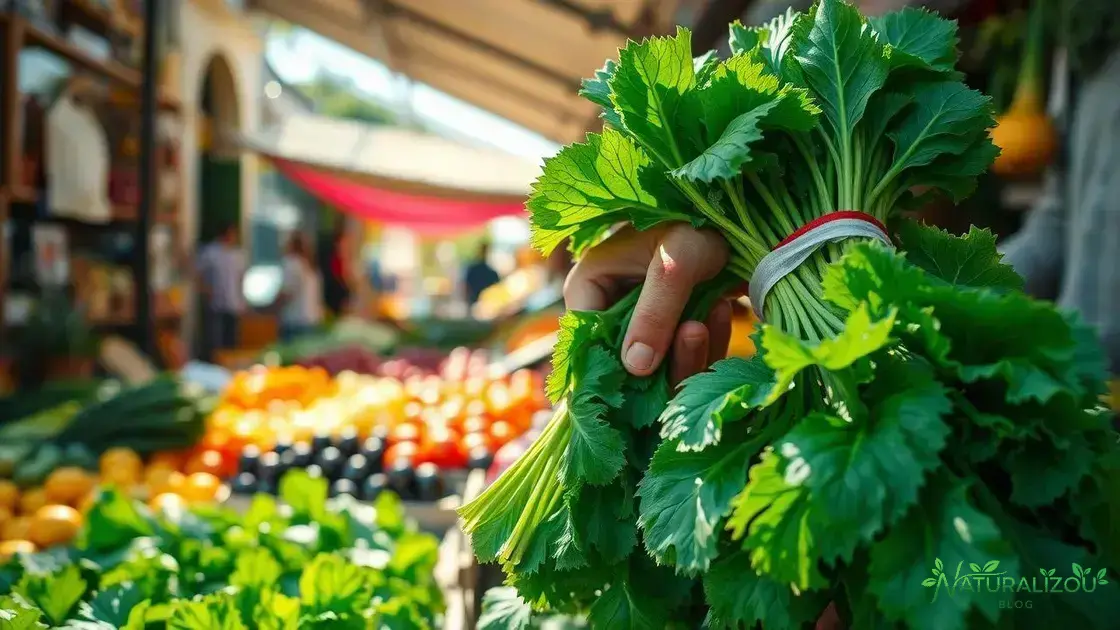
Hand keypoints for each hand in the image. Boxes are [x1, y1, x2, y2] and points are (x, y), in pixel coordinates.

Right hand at [563, 224, 733, 384]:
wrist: (732, 219)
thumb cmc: (694, 225)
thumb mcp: (675, 263)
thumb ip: (655, 312)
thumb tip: (635, 368)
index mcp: (588, 287)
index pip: (583, 342)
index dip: (610, 365)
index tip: (644, 373)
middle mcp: (606, 313)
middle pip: (622, 365)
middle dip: (662, 360)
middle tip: (695, 330)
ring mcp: (638, 327)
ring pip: (655, 371)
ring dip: (689, 352)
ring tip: (714, 310)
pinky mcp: (667, 336)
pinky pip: (681, 361)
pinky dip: (705, 347)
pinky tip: (720, 310)